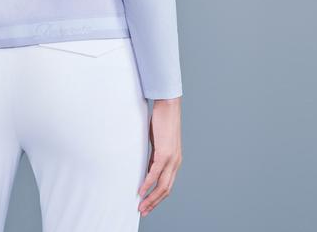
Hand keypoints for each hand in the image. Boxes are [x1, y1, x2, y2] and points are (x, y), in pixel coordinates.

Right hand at [138, 97, 181, 215]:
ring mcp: (171, 159)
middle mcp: (175, 162)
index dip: (157, 197)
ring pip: (162, 186)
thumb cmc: (162, 120)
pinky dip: (147, 184)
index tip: (147, 204)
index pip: (167, 185)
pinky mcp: (164, 152)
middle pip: (166, 190)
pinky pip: (155, 173)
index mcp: (175, 161)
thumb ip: (155, 155)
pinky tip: (141, 191)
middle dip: (154, 203)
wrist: (169, 105)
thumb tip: (147, 166)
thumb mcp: (158, 142)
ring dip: (151, 198)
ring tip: (141, 206)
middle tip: (143, 211)